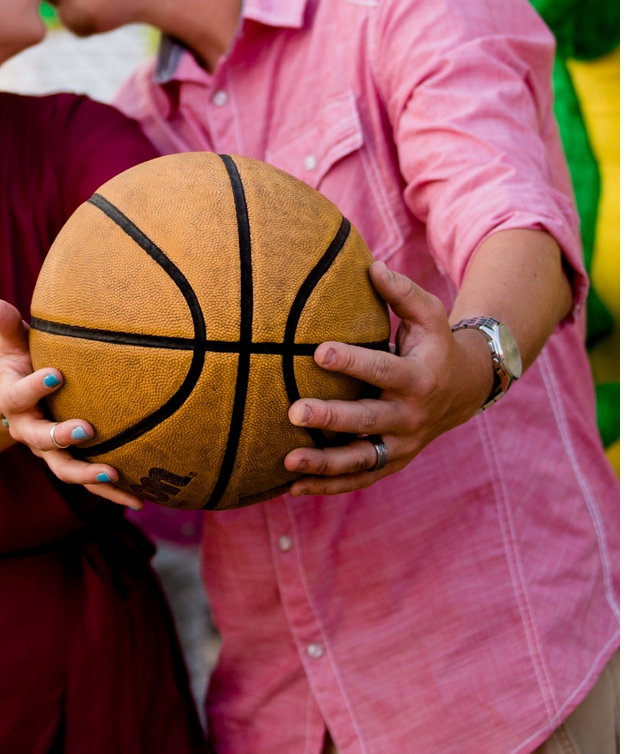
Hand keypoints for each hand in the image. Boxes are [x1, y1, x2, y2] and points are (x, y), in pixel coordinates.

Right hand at [0, 298, 145, 510]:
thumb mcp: (12, 343)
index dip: (37, 386)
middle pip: (40, 439)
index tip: (57, 374)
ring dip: (87, 473)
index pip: (21, 394)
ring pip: (64, 468)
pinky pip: (90, 482)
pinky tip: (141, 500)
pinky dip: (112, 493)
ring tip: (114, 474)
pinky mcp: (69, 461)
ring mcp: (48, 451)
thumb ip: (7, 326)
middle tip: (86, 428)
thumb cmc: (20, 361)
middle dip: (61, 435)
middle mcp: (27, 429)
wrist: (17, 397)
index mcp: (12, 399)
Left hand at [283, 260, 473, 495]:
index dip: (352, 361)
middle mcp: (411, 416)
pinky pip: (359, 478)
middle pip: (369, 420)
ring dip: (324, 464)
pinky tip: (291, 487)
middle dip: (332, 417)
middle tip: (294, 410)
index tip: (318, 352)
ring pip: (362, 460)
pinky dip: (328, 486)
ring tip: (287, 461)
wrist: (467, 388)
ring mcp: (402, 444)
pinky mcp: (392, 462)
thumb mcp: (430, 316)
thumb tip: (371, 266)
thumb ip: (402, 293)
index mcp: (418, 379)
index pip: (382, 370)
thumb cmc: (434, 344)